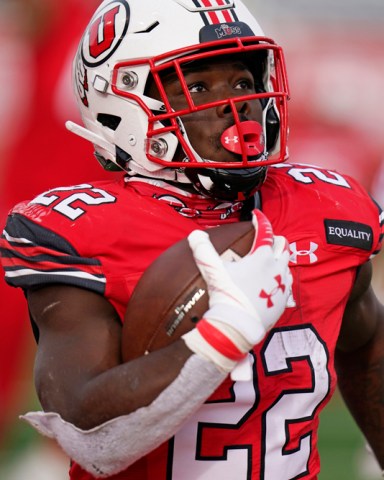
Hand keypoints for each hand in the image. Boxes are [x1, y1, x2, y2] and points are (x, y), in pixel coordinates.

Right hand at [182, 209, 292, 372]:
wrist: (237, 326)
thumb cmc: (226, 295)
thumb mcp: (212, 270)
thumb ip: (203, 249)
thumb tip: (195, 234)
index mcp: (262, 257)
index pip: (266, 232)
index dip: (261, 221)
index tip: (256, 216)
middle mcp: (277, 268)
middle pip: (283, 245)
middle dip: (275, 240)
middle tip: (265, 240)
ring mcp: (282, 285)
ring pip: (287, 264)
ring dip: (279, 260)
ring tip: (268, 261)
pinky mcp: (283, 300)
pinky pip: (286, 284)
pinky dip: (280, 279)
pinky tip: (272, 282)